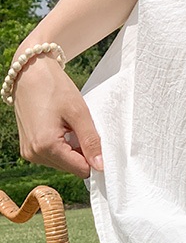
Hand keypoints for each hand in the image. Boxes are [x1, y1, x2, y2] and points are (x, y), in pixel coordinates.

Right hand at [13, 56, 102, 179]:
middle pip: (71, 167)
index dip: (95, 160)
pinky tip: (62, 127)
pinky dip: (62, 145)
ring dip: (72, 148)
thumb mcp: (79, 113)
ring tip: (70, 125)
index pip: (80, 169)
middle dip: (83, 152)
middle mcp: (34, 154)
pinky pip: (52, 155)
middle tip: (83, 128)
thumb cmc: (55, 88)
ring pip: (62, 162)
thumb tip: (100, 166)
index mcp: (45, 146)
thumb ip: (90, 141)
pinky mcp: (28, 147)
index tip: (101, 144)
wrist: (31, 72)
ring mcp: (29, 152)